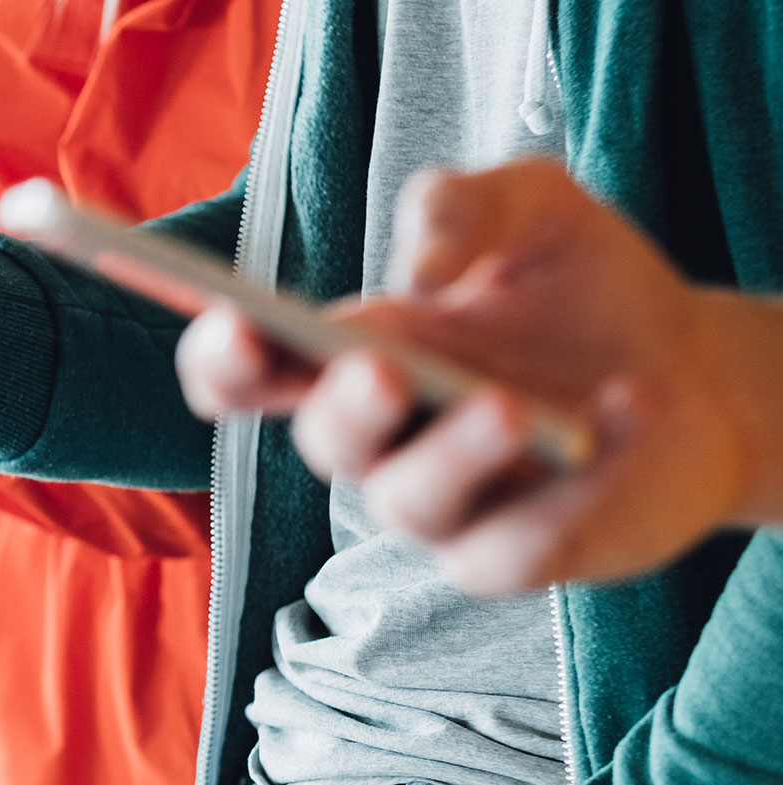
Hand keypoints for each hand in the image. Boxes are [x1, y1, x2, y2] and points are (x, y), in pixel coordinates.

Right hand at [176, 159, 768, 592]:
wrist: (699, 372)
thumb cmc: (584, 291)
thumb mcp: (532, 208)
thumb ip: (461, 204)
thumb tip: (420, 269)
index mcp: (351, 355)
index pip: (248, 374)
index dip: (223, 357)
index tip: (236, 319)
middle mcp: (382, 439)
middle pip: (325, 439)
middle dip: (346, 405)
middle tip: (380, 367)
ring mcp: (445, 505)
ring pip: (409, 503)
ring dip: (451, 455)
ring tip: (508, 407)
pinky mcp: (518, 554)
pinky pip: (517, 547)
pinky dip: (573, 488)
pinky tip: (627, 409)